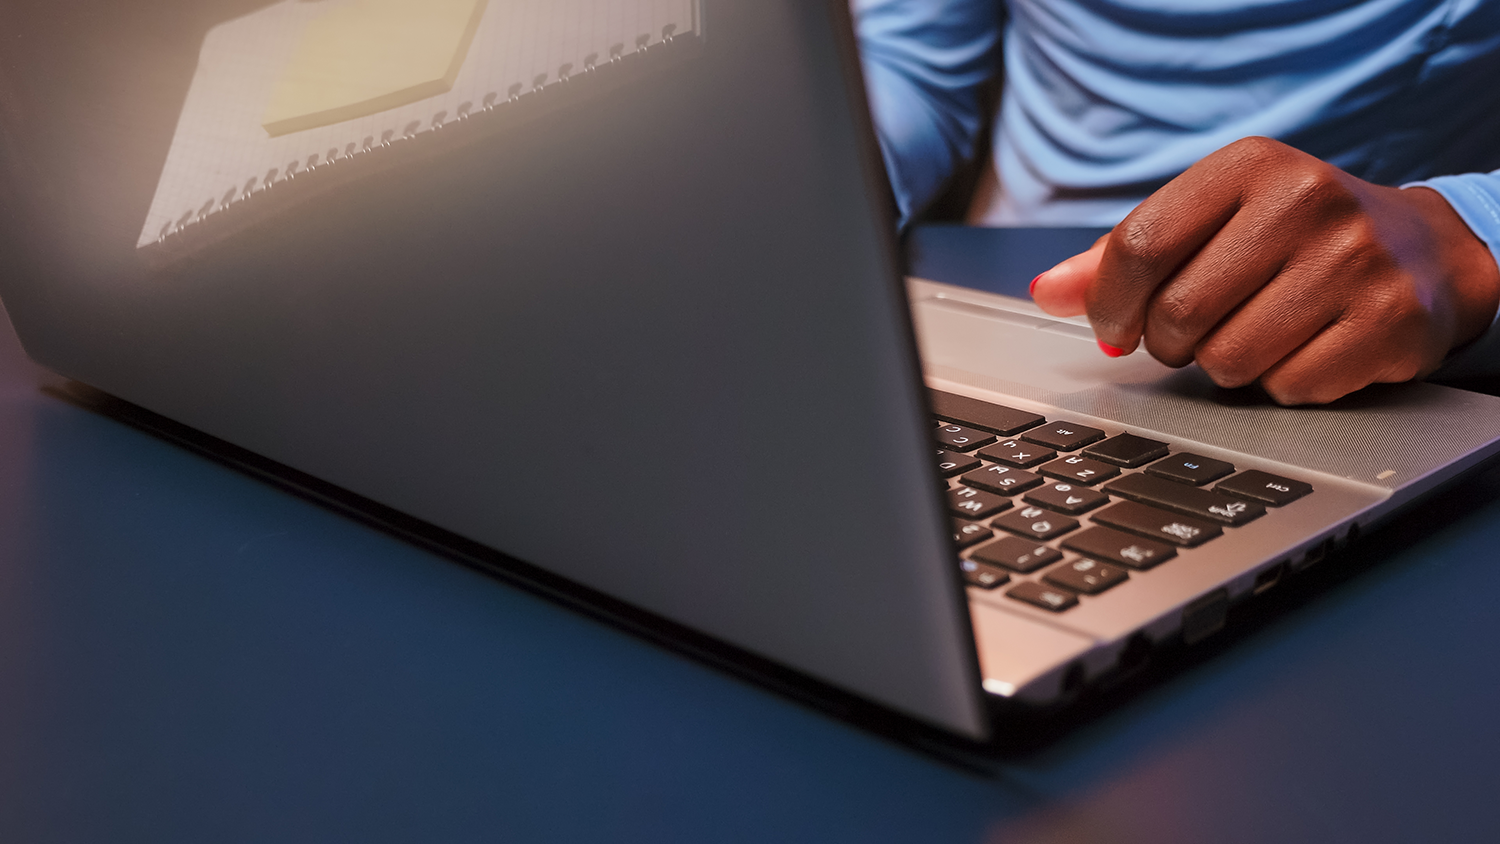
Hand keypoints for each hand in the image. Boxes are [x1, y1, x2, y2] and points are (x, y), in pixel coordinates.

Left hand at [1029, 137, 1499, 404]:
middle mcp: (1306, 201)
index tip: (1113, 325)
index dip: (1109, 302)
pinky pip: (1286, 389)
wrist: (1423, 253)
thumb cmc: (1291, 237)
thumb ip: (1124, 255)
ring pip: (1226, 360)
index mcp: (1250, 165)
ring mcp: (1353, 262)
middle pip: (1177, 313)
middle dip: (1170, 341)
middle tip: (1195, 330)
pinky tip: (1306, 348)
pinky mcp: (1387, 323)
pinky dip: (1282, 384)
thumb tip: (1047, 291)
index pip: (1139, 244)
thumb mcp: (1212, 221)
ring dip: (1224, 366)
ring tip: (1257, 332)